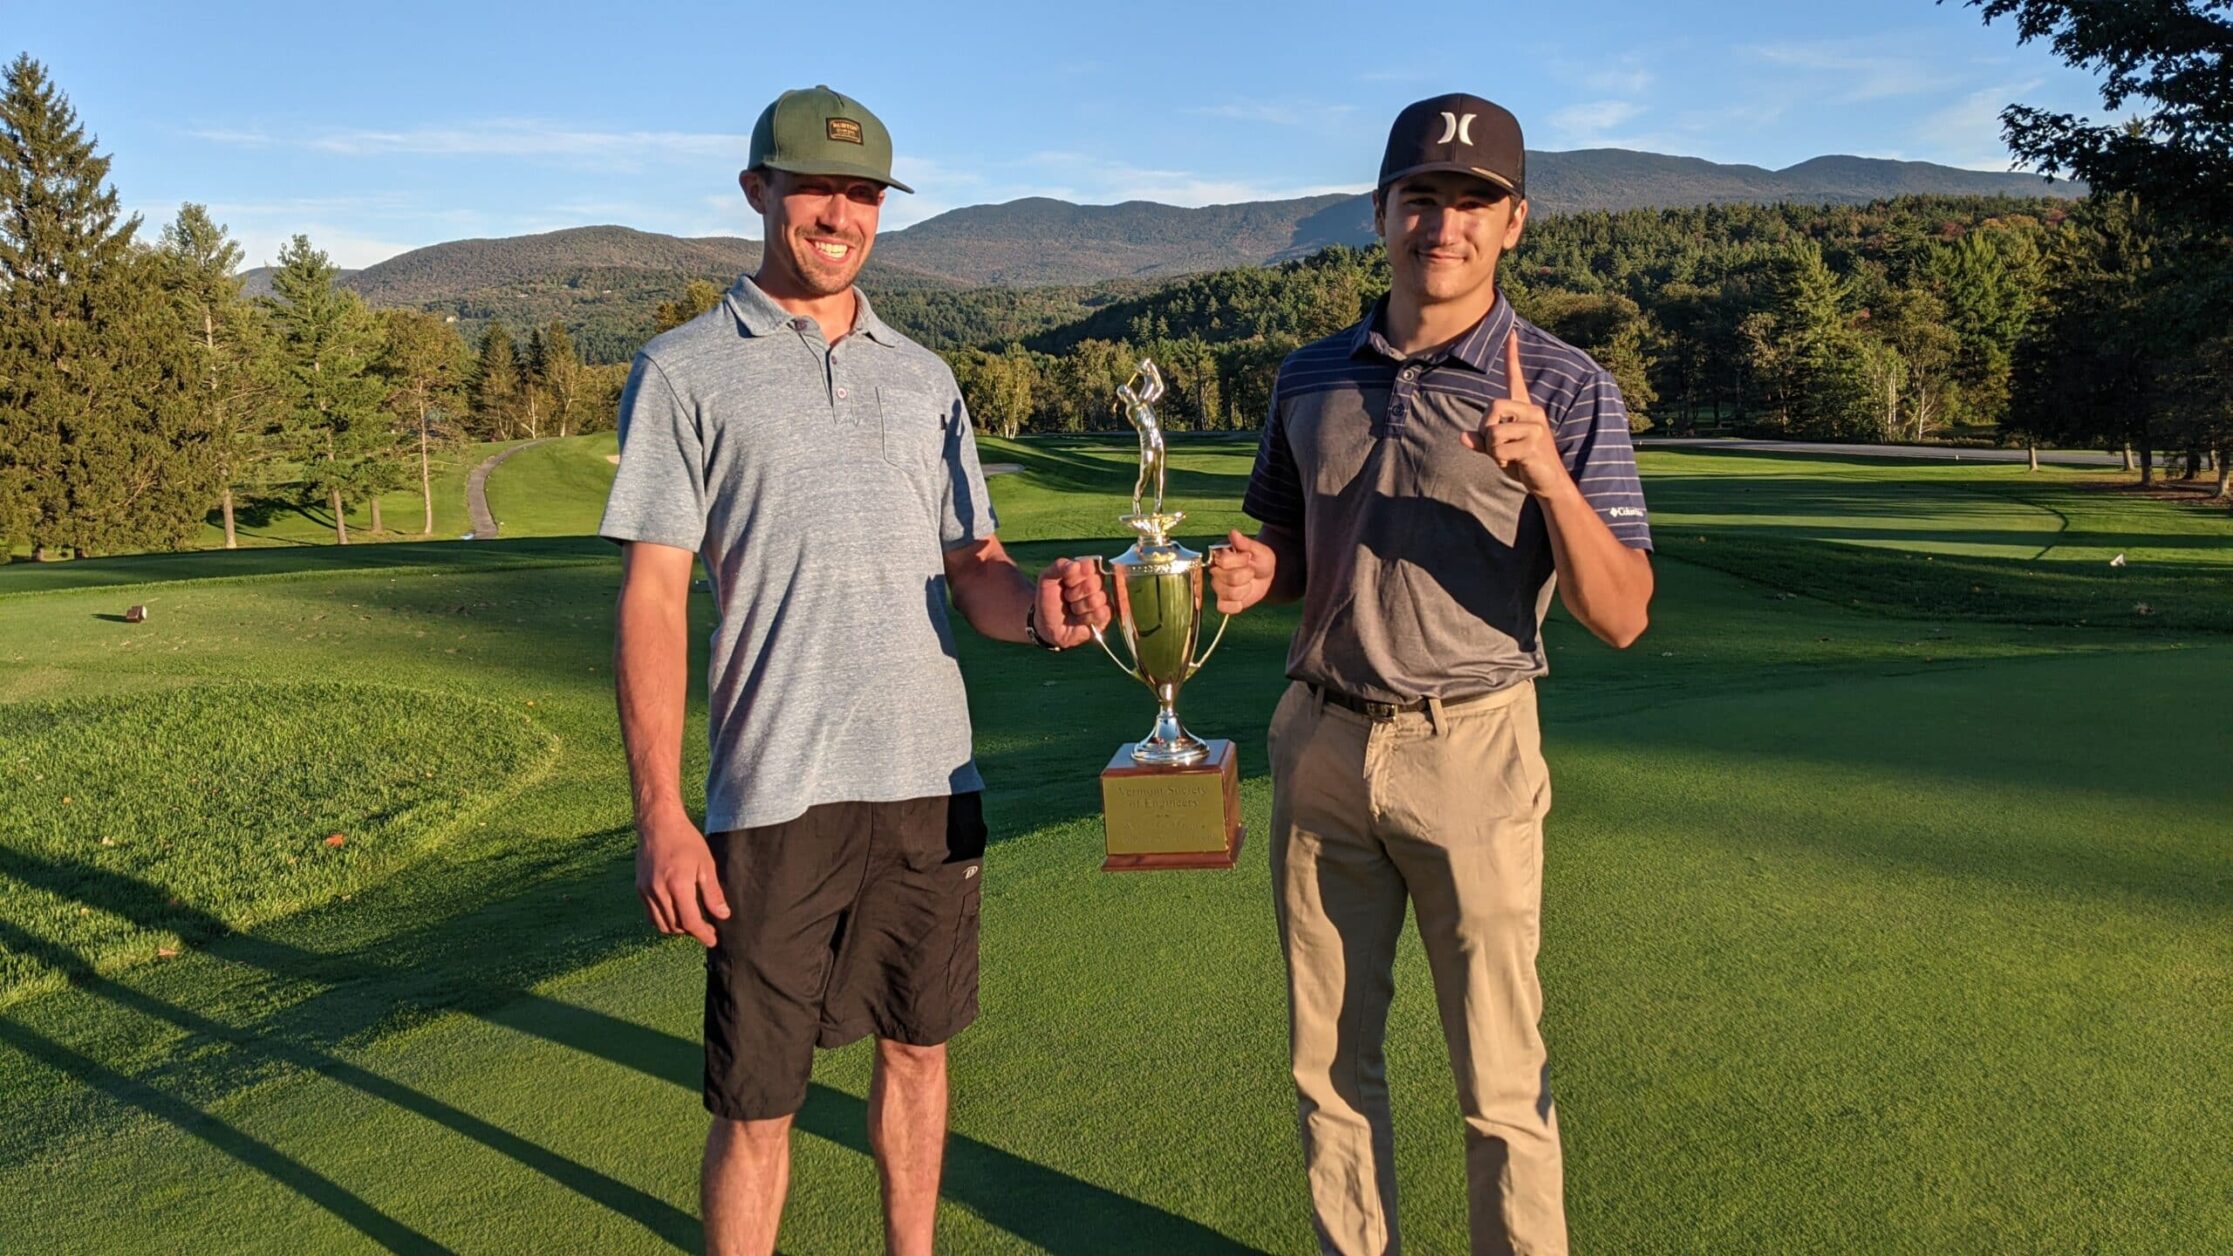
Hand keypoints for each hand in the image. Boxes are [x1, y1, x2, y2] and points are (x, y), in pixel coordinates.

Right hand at [635, 808, 729, 946]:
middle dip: (692, 931)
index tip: (713, 940)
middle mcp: (658, 891)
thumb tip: (722, 915)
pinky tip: (676, 911)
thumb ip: (713, 892)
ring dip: (677, 928)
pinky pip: (651, 914)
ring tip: (692, 921)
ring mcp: (645, 890)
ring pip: (661, 924)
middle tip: (707, 928)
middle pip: (675, 926)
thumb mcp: (706, 864)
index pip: (690, 922)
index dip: (702, 934)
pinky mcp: (639, 888)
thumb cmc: (686, 840)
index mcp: (677, 885)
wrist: (659, 824)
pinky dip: (664, 919)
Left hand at [1035, 557, 1108, 647]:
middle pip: (1094, 583)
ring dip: (1079, 607)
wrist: (1048, 624)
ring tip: (1072, 609)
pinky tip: (1079, 619)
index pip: (1088, 566)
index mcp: (1084, 570)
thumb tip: (1076, 565)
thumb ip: (1059, 566)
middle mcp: (1096, 582)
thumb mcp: (1047, 579)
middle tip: (1067, 598)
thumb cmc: (1049, 600)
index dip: (1075, 576)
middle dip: (1075, 593)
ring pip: (1098, 599)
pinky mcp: (1106, 615)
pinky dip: (1086, 618)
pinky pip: (1102, 613)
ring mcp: (1102, 598)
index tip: (1065, 582)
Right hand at [1208, 530, 1276, 613]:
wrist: (1266, 576)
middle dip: (1247, 576)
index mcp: (1220, 555)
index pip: (1224, 561)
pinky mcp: (1222, 602)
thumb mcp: (1259, 549)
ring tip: (1247, 583)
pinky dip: (1237, 605)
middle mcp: (1215, 572)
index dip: (1241, 561)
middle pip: (1229, 579)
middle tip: (1250, 572)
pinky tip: (1243, 596)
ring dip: (1245, 590)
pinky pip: (1225, 608)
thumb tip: (1233, 533)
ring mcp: (1217, 588)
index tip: (1248, 558)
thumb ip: (1246, 542)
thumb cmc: (1260, 560)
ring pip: (1230, 594)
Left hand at [1461, 331, 1570, 496]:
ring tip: (1509, 456)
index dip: (1512, 357)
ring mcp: (1535, 427)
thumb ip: (1482, 442)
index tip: (1511, 334)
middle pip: (1493, 406)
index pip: (1515, 378)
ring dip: (1493, 449)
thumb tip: (1462, 436)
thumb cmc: (1523, 463)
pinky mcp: (1534, 443)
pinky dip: (1500, 460)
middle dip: (1486, 429)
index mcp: (1525, 409)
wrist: (1548, 483)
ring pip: (1493, 431)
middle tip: (1497, 446)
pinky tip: (1515, 463)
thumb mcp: (1499, 451)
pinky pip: (1500, 448)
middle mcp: (1532, 412)